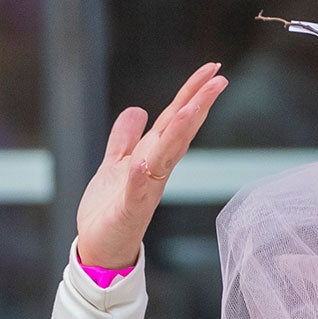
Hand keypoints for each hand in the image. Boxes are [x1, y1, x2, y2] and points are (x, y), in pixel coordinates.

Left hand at [71, 62, 227, 272]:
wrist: (99, 248)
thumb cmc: (110, 209)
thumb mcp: (115, 164)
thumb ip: (125, 138)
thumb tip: (136, 109)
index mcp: (151, 157)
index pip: (175, 120)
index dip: (192, 95)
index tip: (212, 70)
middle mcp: (154, 171)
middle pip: (179, 132)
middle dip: (198, 106)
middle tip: (218, 80)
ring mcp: (144, 190)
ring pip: (165, 157)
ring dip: (178, 133)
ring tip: (191, 108)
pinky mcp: (128, 211)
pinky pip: (136, 192)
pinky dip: (140, 178)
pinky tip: (142, 163)